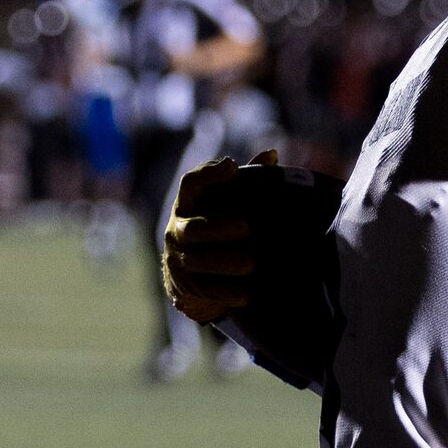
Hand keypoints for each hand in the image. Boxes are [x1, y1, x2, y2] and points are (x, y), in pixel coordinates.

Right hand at [162, 154, 262, 322]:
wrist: (188, 273)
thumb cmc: (214, 225)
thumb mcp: (223, 203)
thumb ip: (243, 181)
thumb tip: (271, 154)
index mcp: (186, 204)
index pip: (190, 184)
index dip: (208, 174)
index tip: (232, 166)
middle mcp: (176, 230)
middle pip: (193, 229)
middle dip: (219, 228)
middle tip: (248, 228)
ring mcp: (177, 258)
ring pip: (196, 261)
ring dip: (224, 262)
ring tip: (251, 263)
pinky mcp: (184, 284)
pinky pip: (203, 289)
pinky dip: (225, 291)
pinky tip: (246, 294)